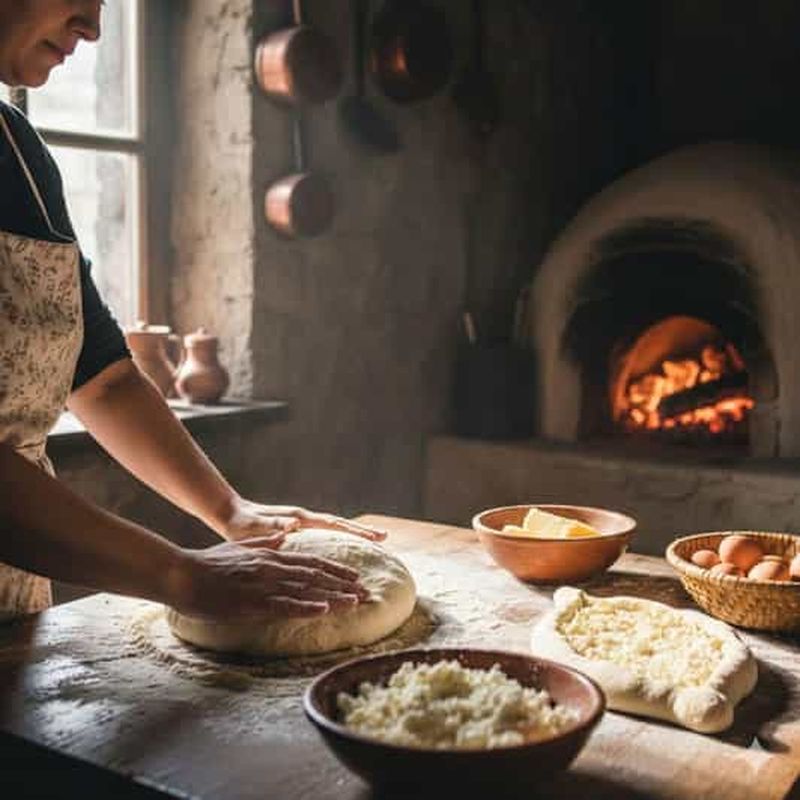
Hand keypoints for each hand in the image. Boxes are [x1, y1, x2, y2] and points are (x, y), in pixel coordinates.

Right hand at [171, 537, 369, 619]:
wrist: (181, 574)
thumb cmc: (208, 562)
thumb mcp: (241, 546)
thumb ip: (265, 543)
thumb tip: (285, 536)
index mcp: (271, 556)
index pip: (311, 562)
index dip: (335, 569)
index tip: (354, 576)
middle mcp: (272, 568)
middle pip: (315, 575)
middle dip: (343, 583)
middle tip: (366, 591)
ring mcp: (263, 585)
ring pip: (306, 589)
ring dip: (333, 596)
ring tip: (356, 601)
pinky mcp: (251, 602)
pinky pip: (284, 605)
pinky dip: (306, 606)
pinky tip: (324, 610)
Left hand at [215, 498, 388, 546]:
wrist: (231, 515)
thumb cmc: (241, 524)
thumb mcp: (255, 527)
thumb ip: (275, 526)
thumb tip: (295, 525)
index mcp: (299, 519)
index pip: (333, 524)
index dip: (355, 530)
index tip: (376, 535)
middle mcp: (305, 519)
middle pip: (339, 525)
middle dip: (362, 531)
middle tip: (385, 538)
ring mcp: (303, 524)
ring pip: (334, 529)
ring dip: (353, 535)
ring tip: (374, 543)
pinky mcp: (298, 532)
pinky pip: (324, 536)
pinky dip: (338, 541)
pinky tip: (345, 551)